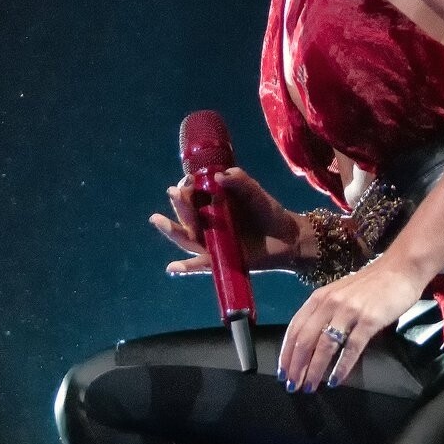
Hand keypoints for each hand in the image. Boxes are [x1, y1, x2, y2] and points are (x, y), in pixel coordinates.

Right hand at [150, 167, 303, 274]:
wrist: (287, 237)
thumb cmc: (268, 212)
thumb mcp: (255, 193)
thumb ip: (240, 181)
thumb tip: (220, 176)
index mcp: (213, 204)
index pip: (193, 195)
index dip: (188, 188)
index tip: (189, 181)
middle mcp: (208, 223)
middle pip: (187, 216)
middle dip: (179, 205)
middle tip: (175, 192)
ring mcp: (212, 243)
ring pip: (187, 238)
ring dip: (172, 230)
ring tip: (157, 220)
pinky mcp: (219, 260)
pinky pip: (200, 265)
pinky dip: (185, 268)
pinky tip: (171, 267)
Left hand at [278, 255, 430, 392]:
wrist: (400, 269)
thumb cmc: (371, 284)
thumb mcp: (339, 293)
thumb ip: (324, 311)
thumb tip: (310, 342)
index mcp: (319, 297)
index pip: (295, 328)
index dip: (286, 353)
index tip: (283, 372)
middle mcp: (330, 303)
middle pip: (306, 339)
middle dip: (297, 366)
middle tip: (293, 385)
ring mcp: (350, 311)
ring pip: (325, 345)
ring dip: (315, 369)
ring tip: (310, 386)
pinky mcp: (369, 320)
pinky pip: (351, 347)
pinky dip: (342, 366)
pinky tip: (336, 380)